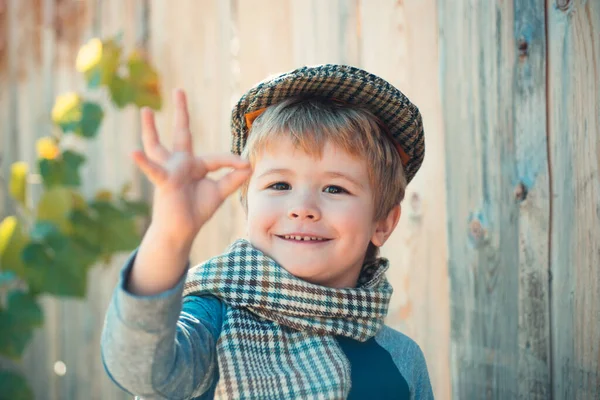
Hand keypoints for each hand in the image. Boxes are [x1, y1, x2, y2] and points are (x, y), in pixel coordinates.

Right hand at [132, 89, 251, 247]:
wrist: (181, 231)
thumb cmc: (196, 210)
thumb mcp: (218, 192)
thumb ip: (233, 179)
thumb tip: (249, 165)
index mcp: (195, 165)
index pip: (218, 158)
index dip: (233, 162)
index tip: (245, 165)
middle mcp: (181, 163)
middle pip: (182, 133)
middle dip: (181, 112)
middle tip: (179, 90)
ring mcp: (170, 170)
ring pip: (158, 146)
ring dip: (150, 129)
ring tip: (145, 110)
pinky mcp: (163, 181)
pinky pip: (153, 169)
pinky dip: (143, 162)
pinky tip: (132, 151)